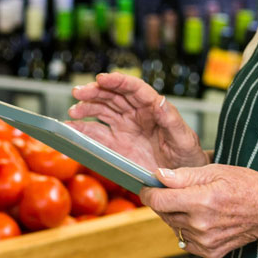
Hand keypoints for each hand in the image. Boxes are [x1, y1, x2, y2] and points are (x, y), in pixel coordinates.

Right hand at [68, 73, 205, 172]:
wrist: (181, 179)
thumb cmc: (187, 155)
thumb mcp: (183, 138)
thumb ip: (171, 120)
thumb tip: (160, 100)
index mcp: (153, 108)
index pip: (134, 89)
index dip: (118, 81)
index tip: (102, 78)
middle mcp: (136, 114)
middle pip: (113, 96)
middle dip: (95, 92)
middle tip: (78, 92)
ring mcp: (124, 128)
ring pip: (102, 111)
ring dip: (86, 108)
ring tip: (73, 111)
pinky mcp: (116, 144)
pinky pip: (96, 134)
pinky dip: (82, 130)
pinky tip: (70, 128)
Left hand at [141, 165, 257, 257]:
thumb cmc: (248, 186)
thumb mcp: (217, 171)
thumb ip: (184, 175)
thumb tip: (159, 176)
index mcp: (201, 201)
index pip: (158, 201)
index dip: (149, 192)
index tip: (149, 187)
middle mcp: (201, 224)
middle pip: (164, 214)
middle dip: (165, 201)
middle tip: (179, 191)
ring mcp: (205, 241)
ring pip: (174, 227)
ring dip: (177, 215)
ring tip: (197, 204)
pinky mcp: (209, 252)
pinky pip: (185, 241)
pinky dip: (187, 230)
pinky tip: (202, 219)